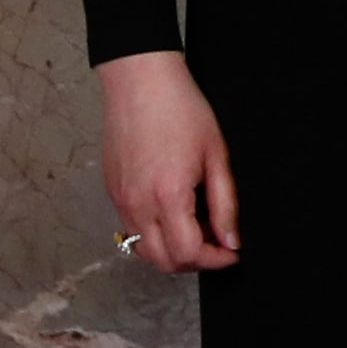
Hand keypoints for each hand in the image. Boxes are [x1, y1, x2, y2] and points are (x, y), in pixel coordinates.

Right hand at [97, 51, 237, 272]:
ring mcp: (121, 201)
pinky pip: (132, 228)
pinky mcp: (113, 193)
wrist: (141, 85)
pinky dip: (155, 234)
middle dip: (194, 262)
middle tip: (219, 244)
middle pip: (162, 261)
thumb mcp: (217, 156)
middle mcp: (138, 205)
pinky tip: (176, 212)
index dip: (214, 260)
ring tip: (199, 227)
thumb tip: (231, 240)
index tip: (232, 253)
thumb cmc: (181, 111)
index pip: (187, 253)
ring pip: (144, 249)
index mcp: (167, 196)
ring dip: (172, 250)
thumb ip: (225, 204)